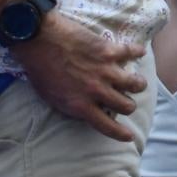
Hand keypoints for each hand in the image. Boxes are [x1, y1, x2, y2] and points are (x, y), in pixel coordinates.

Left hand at [12, 12, 145, 141]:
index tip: (129, 136)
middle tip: (126, 101)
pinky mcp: (109, 51)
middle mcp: (97, 91)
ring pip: (136, 84)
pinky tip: (139, 52)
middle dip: (128, 106)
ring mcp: (105, 71)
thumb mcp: (51, 98)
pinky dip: (136, 52)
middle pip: (127, 105)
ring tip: (136, 82)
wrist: (38, 41)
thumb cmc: (39, 69)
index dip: (121, 133)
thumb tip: (84, 111)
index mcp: (81, 105)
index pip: (107, 126)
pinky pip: (131, 53)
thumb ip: (71, 106)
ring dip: (138, 84)